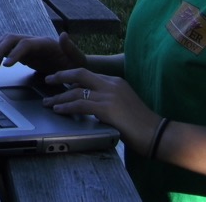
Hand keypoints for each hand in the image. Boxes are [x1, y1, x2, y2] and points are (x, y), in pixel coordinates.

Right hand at [0, 31, 85, 73]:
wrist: (75, 67)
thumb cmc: (77, 65)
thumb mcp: (77, 59)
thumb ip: (71, 48)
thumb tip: (63, 35)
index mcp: (44, 43)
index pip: (24, 44)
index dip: (14, 53)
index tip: (6, 65)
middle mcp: (33, 41)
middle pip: (11, 40)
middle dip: (0, 50)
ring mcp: (27, 46)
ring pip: (6, 43)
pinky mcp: (24, 53)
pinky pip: (7, 49)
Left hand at [41, 67, 159, 153]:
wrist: (157, 133)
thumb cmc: (143, 125)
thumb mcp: (124, 105)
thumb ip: (108, 102)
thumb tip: (92, 108)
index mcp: (116, 81)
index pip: (89, 75)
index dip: (73, 77)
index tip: (62, 81)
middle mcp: (111, 84)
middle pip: (80, 73)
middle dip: (61, 75)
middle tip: (48, 80)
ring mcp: (108, 95)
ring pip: (76, 91)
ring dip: (59, 97)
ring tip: (48, 102)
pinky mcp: (106, 108)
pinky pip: (80, 105)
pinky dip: (66, 107)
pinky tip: (59, 110)